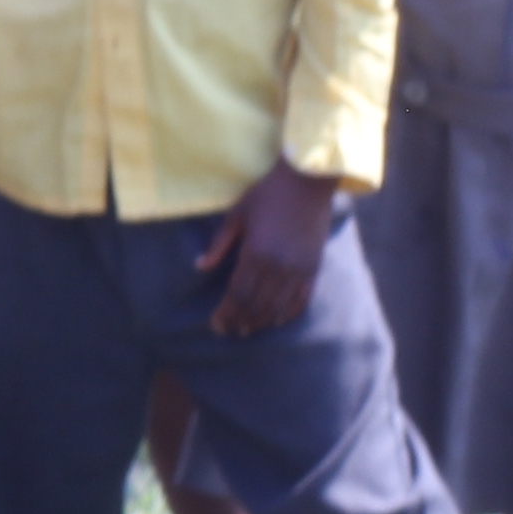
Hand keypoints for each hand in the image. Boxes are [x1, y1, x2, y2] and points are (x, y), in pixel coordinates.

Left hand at [194, 161, 338, 336]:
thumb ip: (219, 244)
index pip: (238, 294)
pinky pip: (301, 299)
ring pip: (278, 306)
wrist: (307, 182)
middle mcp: (278, 267)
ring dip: (261, 321)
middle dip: (240, 321)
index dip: (226, 313)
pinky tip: (276, 320)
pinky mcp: (314, 268)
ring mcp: (298, 269)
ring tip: (248, 330)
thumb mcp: (236, 216)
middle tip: (228, 332)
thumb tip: (199, 267)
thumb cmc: (266, 195)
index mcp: (255, 253)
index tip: (216, 325)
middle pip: (256, 305)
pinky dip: (288, 313)